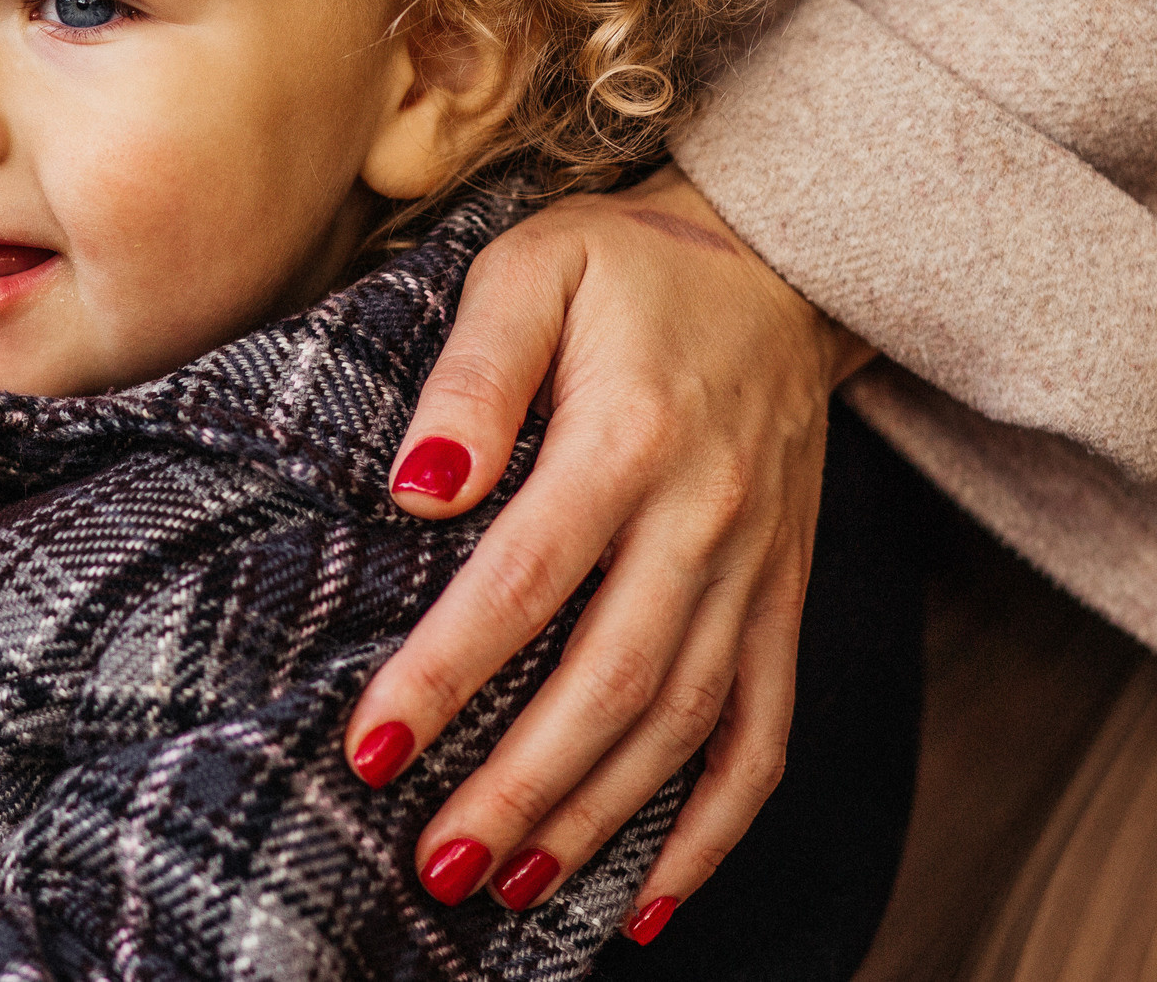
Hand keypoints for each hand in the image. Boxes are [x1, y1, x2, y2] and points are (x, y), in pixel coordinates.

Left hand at [343, 168, 871, 935]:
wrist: (784, 258)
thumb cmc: (628, 263)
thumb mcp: (534, 270)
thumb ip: (472, 375)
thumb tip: (417, 490)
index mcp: (629, 437)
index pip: (524, 578)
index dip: (447, 672)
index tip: (372, 747)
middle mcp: (703, 519)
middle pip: (611, 679)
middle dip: (520, 784)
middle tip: (435, 862)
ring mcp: (754, 570)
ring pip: (683, 726)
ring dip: (599, 821)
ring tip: (508, 886)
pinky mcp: (783, 599)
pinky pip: (764, 735)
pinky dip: (714, 830)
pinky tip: (648, 898)